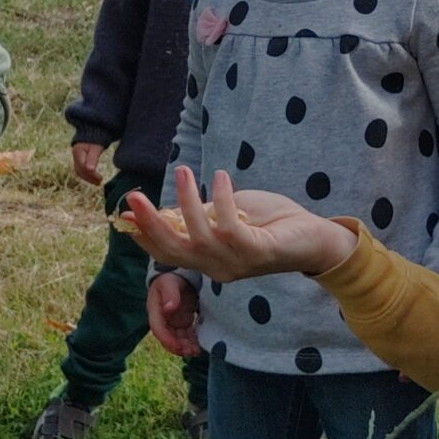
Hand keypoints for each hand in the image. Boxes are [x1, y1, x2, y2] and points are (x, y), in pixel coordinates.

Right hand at [71, 140, 107, 186]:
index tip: (100, 178)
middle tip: (99, 182)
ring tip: (98, 183)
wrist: (92, 133)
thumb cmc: (95, 140)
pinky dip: (87, 176)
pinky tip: (94, 179)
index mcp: (78, 151)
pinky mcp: (78, 161)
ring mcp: (75, 158)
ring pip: (79, 171)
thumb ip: (93, 158)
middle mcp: (75, 155)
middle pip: (80, 170)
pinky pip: (81, 170)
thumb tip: (91, 170)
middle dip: (89, 177)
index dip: (91, 173)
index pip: (82, 166)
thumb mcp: (96, 148)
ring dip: (88, 178)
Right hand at [121, 165, 355, 282]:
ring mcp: (236, 263)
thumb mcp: (227, 216)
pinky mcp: (256, 252)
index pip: (167, 253)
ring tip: (184, 171)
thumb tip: (164, 207)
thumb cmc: (270, 224)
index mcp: (207, 261)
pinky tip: (221, 177)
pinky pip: (230, 226)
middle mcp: (217, 268)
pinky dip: (222, 199)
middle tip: (134, 195)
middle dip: (150, 224)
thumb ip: (199, 215)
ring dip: (187, 202)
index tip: (123, 213)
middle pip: (174, 250)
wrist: (315, 238)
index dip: (143, 235)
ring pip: (199, 236)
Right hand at [148, 271, 202, 357]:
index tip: (178, 346)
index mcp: (155, 311)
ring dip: (186, 347)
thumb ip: (170, 294)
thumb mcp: (168, 283)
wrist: (177, 276)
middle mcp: (162, 320)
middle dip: (178, 347)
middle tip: (191, 352)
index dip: (167, 339)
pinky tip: (199, 347)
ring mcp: (173, 323)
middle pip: (168, 338)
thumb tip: (169, 308)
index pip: (158, 329)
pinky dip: (192, 342)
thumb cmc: (169, 278)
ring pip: (177, 340)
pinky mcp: (183, 323)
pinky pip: (186, 336)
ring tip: (196, 351)